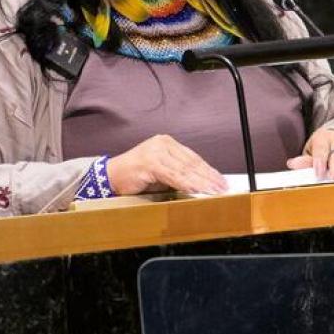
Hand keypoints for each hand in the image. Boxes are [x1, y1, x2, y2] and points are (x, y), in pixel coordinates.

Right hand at [105, 134, 226, 195]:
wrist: (111, 177)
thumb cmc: (135, 176)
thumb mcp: (161, 171)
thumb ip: (178, 173)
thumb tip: (200, 183)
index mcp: (167, 143)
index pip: (193, 158)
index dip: (208, 170)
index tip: (220, 180)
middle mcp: (162, 143)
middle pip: (191, 162)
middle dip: (208, 177)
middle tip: (222, 187)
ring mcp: (156, 152)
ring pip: (184, 169)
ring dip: (201, 181)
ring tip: (213, 190)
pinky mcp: (150, 162)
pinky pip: (173, 175)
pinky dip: (186, 183)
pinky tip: (196, 189)